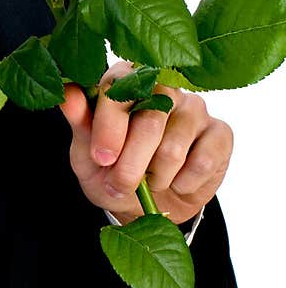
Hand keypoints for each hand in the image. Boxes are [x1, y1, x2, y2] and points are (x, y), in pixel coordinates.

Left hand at [59, 60, 233, 224]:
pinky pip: (202, 162)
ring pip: (173, 146)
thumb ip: (80, 123)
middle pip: (151, 118)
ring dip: (156, 177)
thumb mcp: (87, 154)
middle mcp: (163, 86)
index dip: (110, 126)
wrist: (147, 206)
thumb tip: (67, 92)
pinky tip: (177, 182)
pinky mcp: (220, 133)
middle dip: (131, 162)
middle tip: (120, 185)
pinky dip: (183, 183)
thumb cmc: (112, 172)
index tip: (101, 158)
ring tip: (150, 181)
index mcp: (126, 81)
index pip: (119, 87)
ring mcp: (194, 107)